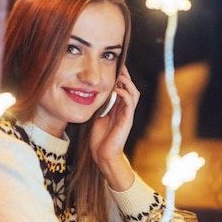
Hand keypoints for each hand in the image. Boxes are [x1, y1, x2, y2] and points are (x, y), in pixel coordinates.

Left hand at [89, 66, 137, 190]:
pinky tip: (118, 90)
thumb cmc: (98, 139)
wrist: (103, 156)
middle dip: (125, 76)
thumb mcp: (95, 116)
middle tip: (118, 66)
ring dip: (127, 83)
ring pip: (134, 93)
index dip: (119, 76)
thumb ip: (97, 105)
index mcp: (118, 108)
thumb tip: (88, 92)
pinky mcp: (127, 121)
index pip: (122, 87)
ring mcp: (127, 115)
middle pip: (130, 87)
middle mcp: (124, 110)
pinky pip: (130, 104)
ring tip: (119, 76)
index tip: (112, 65)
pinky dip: (125, 94)